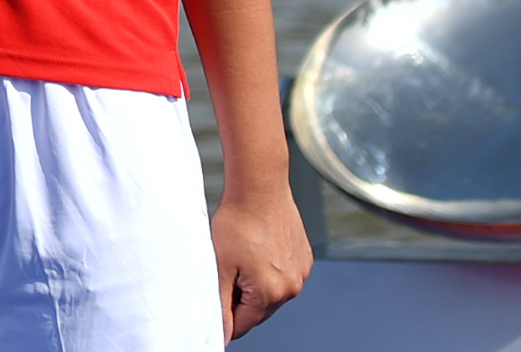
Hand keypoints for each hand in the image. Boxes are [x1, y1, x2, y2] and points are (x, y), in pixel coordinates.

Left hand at [210, 185, 311, 338]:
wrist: (259, 187)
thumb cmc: (238, 221)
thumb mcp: (220, 266)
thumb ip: (221, 304)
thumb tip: (222, 333)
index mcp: (271, 294)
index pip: (243, 324)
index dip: (225, 318)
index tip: (215, 307)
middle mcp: (292, 287)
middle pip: (259, 311)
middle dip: (240, 300)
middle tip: (224, 274)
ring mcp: (301, 272)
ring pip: (272, 293)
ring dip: (256, 286)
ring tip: (240, 259)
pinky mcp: (304, 258)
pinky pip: (284, 275)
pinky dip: (270, 271)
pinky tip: (256, 251)